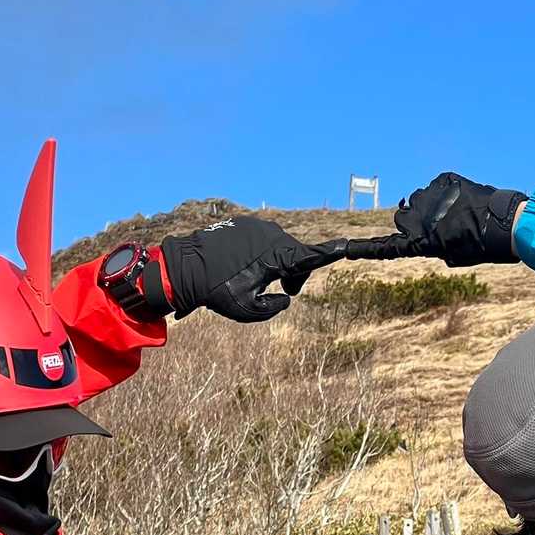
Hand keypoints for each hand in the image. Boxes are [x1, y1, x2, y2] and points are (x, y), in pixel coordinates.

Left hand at [157, 217, 346, 322]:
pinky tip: (245, 268)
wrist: (185, 268)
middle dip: (296, 273)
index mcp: (277, 256)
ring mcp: (257, 227)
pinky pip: (264, 240)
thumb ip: (275, 308)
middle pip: (298, 254)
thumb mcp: (249, 310)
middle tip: (285, 292)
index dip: (332, 253)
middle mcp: (271, 236)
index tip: (349, 246)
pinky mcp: (245, 224)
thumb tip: (285, 299)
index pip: (312, 256)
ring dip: (278, 264)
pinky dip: (263, 254)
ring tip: (259, 281)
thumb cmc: (218, 292)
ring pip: (281, 247)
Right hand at [343, 173, 526, 266]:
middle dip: (414, 219)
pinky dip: (446, 191)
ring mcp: (430, 196)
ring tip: (455, 214)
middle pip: (402, 215)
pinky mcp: (442, 180)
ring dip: (430, 205)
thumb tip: (421, 230)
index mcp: (420, 241)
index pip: (387, 247)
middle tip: (438, 226)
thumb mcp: (452, 255)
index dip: (366, 249)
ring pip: (419, 198)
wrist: (501, 224)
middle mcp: (419, 217)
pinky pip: (437, 185)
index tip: (345, 250)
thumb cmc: (479, 247)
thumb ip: (432, 245)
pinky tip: (463, 200)